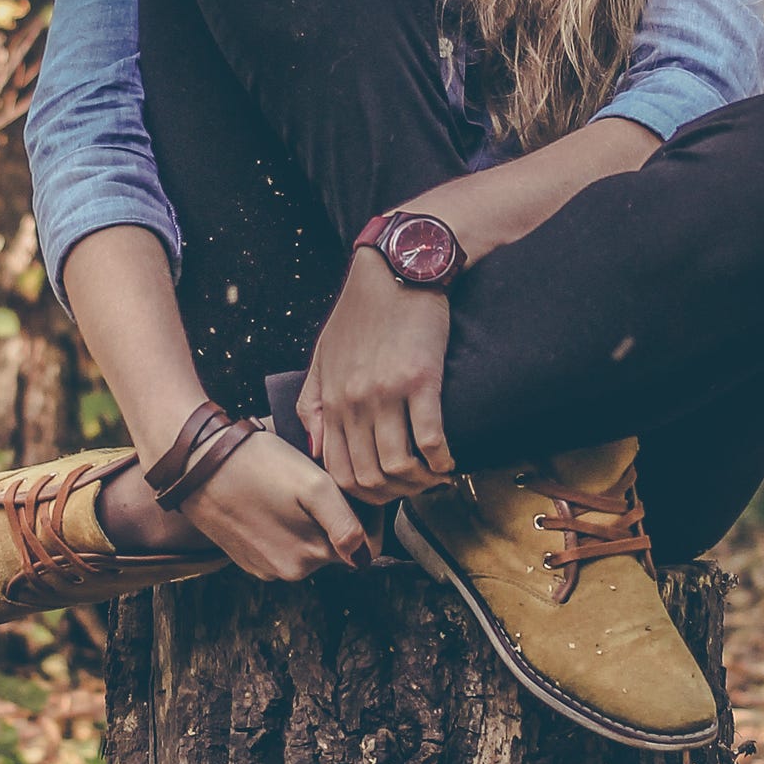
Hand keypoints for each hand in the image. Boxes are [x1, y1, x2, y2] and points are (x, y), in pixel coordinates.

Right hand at [178, 429, 370, 580]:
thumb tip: (364, 558)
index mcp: (312, 556)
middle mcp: (291, 571)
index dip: (368, 513)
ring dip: (311, 521)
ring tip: (294, 487)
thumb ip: (346, 524)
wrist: (195, 464)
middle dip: (339, 516)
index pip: (366, 544)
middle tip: (322, 479)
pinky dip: (285, 525)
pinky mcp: (247, 558)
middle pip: (336, 545)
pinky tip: (273, 499)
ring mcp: (266, 567)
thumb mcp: (313, 485)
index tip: (354, 486)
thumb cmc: (257, 465)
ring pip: (309, 544)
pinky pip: (282, 544)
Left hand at [297, 250, 454, 504]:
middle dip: (395, 495)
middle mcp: (354, 401)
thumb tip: (316, 450)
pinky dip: (441, 461)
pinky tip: (449, 459)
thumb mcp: (323, 355)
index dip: (364, 494)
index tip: (387, 490)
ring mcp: (386, 392)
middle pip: (369, 477)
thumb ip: (313, 403)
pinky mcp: (419, 379)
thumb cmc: (363, 312)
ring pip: (398, 466)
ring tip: (435, 476)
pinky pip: (430, 440)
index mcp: (331, 399)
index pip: (337, 472)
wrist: (397, 269)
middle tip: (415, 488)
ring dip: (420, 482)